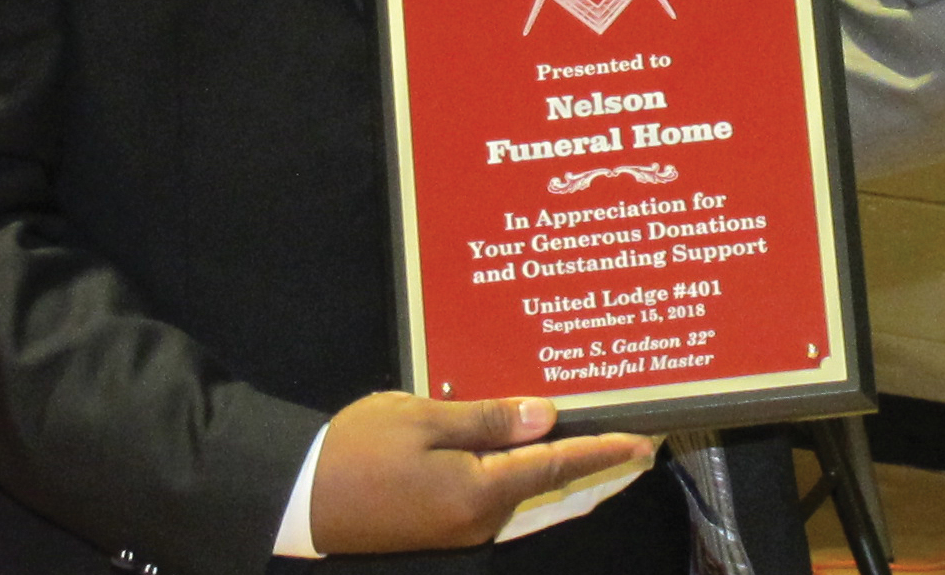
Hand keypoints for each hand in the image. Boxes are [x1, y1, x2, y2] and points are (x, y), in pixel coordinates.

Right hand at [309, 389, 655, 553]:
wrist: (300, 499)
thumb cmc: (358, 451)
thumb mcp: (422, 419)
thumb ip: (487, 420)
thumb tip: (545, 417)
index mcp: (479, 492)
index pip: (556, 467)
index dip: (602, 452)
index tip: (644, 442)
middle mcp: (479, 519)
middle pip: (548, 486)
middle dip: (592, 463)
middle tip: (634, 442)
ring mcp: (460, 527)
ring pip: (525, 492)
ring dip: (558, 467)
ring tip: (593, 440)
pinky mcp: (442, 524)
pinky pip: (497, 495)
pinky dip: (522, 473)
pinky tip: (529, 450)